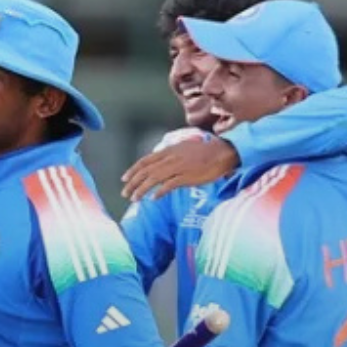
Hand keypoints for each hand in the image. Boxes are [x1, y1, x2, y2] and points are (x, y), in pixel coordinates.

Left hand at [121, 133, 238, 202]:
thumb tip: (158, 165)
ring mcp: (178, 167)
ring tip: (135, 198)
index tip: (124, 179)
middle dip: (133, 183)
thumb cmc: (204, 152)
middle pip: (146, 171)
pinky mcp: (187, 177)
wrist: (222, 152)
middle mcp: (170, 158)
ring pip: (153, 179)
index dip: (133, 170)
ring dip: (142, 189)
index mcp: (168, 151)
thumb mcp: (182, 148)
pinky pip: (169, 185)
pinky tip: (154, 198)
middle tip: (125, 193)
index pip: (145, 161)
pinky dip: (159, 192)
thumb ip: (169, 156)